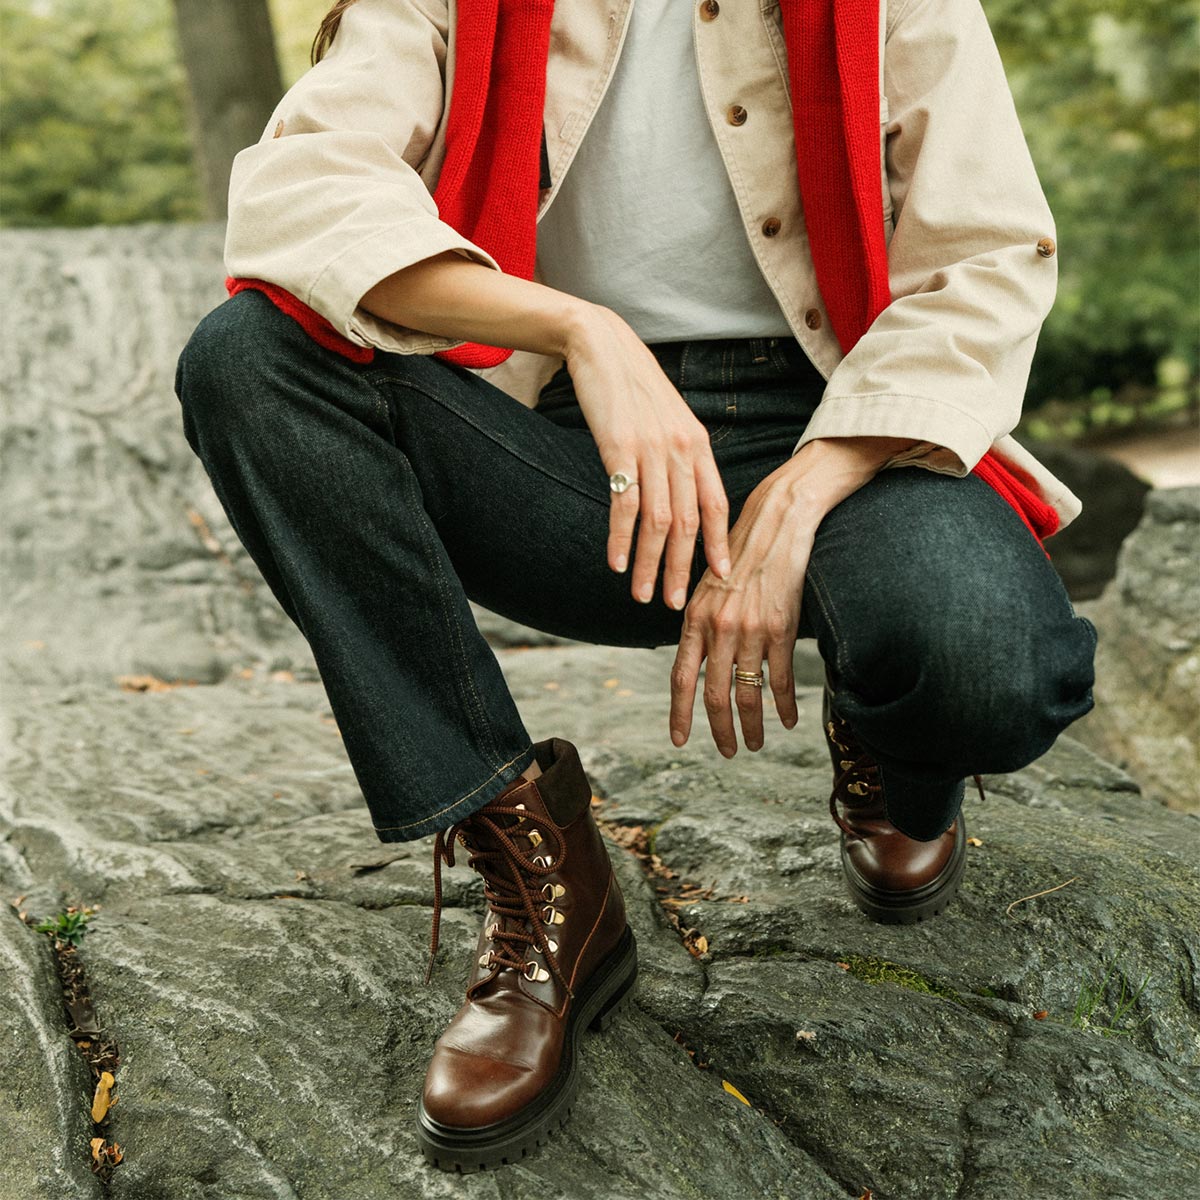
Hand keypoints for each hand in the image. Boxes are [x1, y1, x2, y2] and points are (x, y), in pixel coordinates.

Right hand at [563, 306, 730, 606]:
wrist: (602, 346)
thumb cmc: (632, 387)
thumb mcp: (668, 420)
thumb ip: (678, 456)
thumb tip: (681, 498)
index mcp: (697, 445)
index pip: (717, 504)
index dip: (721, 544)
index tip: (723, 578)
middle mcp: (681, 449)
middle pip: (688, 523)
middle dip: (682, 569)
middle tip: (676, 606)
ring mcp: (651, 449)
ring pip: (658, 521)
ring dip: (650, 564)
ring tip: (642, 596)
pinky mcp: (620, 447)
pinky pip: (624, 504)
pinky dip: (621, 539)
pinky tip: (617, 564)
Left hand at [669, 436, 919, 754]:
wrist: (777, 523)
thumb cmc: (741, 556)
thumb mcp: (708, 589)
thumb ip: (701, 625)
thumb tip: (695, 664)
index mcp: (695, 619)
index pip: (680, 677)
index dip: (679, 713)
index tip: (679, 740)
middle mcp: (718, 628)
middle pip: (714, 695)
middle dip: (719, 731)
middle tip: (727, 752)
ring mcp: (750, 630)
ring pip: (748, 694)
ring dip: (752, 726)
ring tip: (757, 743)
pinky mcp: (781, 627)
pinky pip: (782, 679)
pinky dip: (785, 705)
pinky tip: (790, 719)